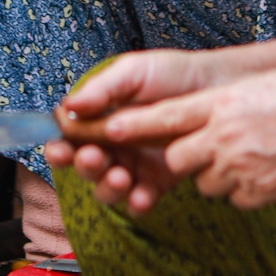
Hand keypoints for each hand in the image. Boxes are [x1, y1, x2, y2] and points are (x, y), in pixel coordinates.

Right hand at [42, 49, 242, 216]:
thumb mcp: (134, 72)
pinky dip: (137, 203)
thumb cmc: (173, 75)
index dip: (58, 148)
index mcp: (98, 120)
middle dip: (84, 166)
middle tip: (93, 158)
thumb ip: (102, 89)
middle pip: (85, 167)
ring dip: (107, 188)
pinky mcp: (159, 182)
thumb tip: (68, 107)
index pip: (68, 140)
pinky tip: (142, 196)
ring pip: (108, 189)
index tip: (59, 149)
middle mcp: (112, 146)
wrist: (217, 87)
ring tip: (120, 177)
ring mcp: (135, 166)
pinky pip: (141, 201)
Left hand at [53, 69, 275, 214]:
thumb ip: (222, 105)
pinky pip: (234, 197)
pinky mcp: (257, 195)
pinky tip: (271, 171)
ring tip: (255, 154)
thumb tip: (197, 120)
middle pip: (178, 159)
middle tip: (210, 147)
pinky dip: (244, 189)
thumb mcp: (257, 89)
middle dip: (186, 157)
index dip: (133, 126)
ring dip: (218, 173)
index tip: (107, 129)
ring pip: (206, 181)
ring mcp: (240, 168)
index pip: (165, 118)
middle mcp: (225, 136)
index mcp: (223, 104)